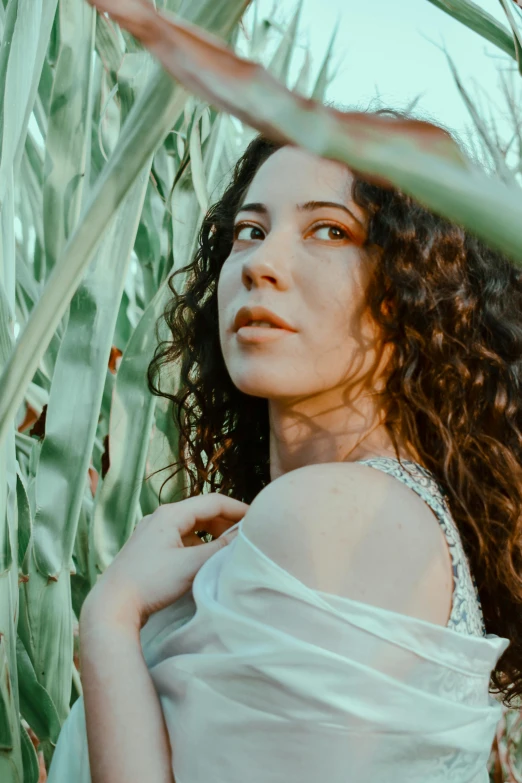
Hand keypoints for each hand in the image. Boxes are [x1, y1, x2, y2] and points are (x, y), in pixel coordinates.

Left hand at [82, 494, 248, 630]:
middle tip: (246, 535)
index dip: (238, 508)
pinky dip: (197, 544)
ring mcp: (152, 534)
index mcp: (170, 514)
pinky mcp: (148, 550)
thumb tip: (244, 537)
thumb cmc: (151, 583)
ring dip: (211, 534)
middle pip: (202, 512)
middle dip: (225, 521)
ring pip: (191, 526)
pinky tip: (204, 559)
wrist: (111, 605)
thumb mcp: (191, 565)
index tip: (257, 518)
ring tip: (228, 548)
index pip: (213, 501)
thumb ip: (220, 549)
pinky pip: (180, 539)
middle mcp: (159, 518)